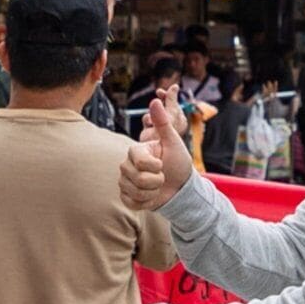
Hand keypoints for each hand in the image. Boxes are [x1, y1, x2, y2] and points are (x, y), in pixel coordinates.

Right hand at [120, 87, 194, 209]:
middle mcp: (126, 165)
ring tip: (158, 187)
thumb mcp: (174, 142)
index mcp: (135, 151)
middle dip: (156, 181)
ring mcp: (124, 181)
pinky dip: (146, 203)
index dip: (154, 167)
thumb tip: (155, 100)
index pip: (138, 161)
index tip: (162, 164)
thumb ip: (163, 123)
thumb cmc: (178, 162)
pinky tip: (152, 197)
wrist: (180, 187)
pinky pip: (131, 203)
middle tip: (162, 177)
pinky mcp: (126, 196)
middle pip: (136, 178)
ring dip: (152, 193)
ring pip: (134, 191)